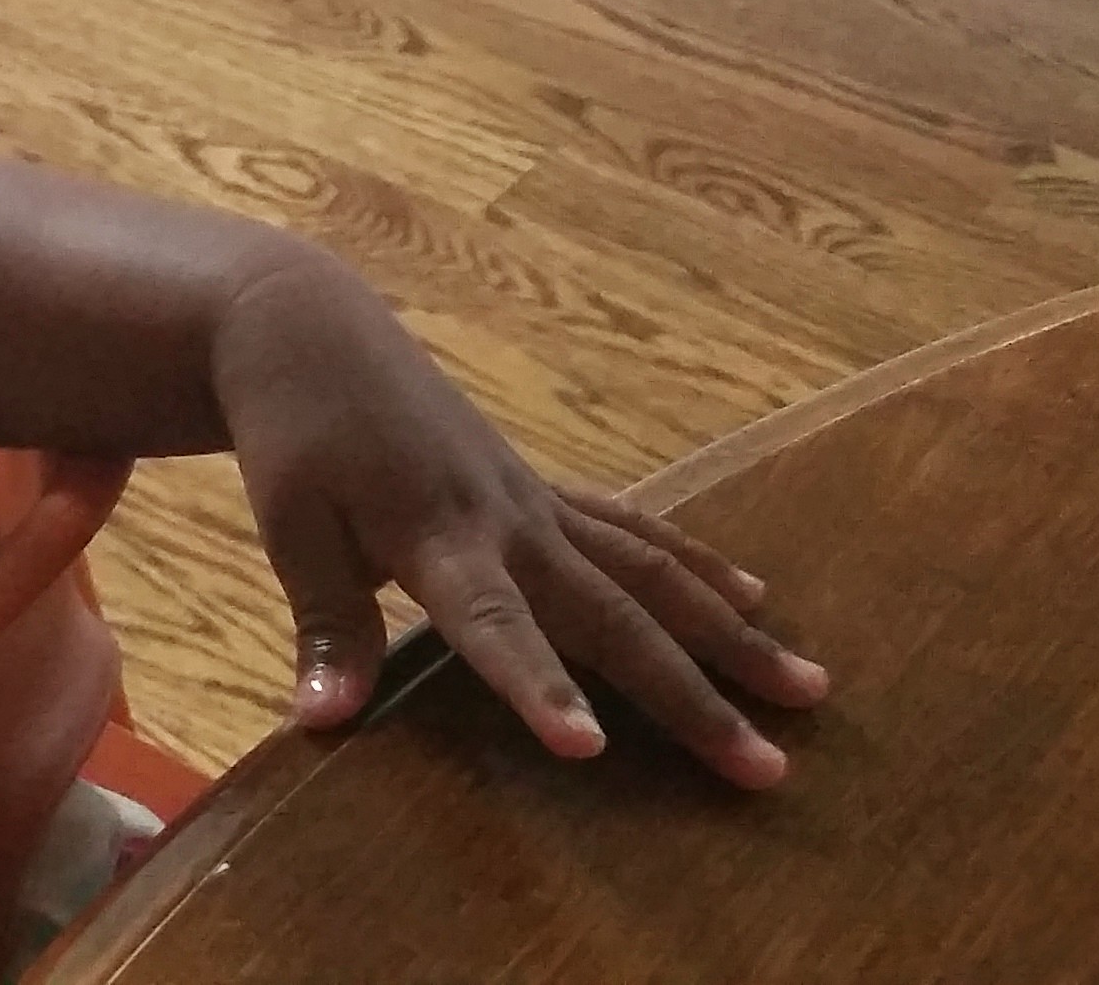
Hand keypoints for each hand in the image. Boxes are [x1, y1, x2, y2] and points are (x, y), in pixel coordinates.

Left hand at [210, 248, 828, 787]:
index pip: (493, 625)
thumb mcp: (289, 527)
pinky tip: (753, 598)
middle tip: (769, 767)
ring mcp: (537, 501)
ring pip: (653, 572)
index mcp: (437, 537)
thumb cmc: (294, 435)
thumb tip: (322, 724)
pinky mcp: (544, 488)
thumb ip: (325, 624)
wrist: (312, 331)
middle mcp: (508, 521)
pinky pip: (637, 531)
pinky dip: (698, 565)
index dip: (539, 685)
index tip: (591, 750)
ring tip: (809, 688)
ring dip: (730, 634)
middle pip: (613, 616)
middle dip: (693, 695)